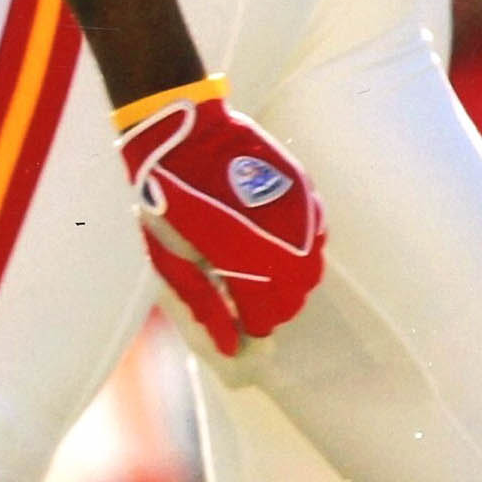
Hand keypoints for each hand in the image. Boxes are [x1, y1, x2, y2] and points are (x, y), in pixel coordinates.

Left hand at [115, 81, 324, 356]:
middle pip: (296, 295)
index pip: (268, 314)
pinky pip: (315, 235)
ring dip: (289, 276)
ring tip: (256, 267)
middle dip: (273, 303)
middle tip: (246, 296)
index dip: (254, 323)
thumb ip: (205, 304)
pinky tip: (271, 240)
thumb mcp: (171, 259)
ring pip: (311, 267)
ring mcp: (299, 212)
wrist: (183, 134)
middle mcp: (283, 237)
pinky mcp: (304, 191)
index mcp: (247, 258)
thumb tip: (229, 347)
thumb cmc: (167, 199)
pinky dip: (299, 247)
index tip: (240, 321)